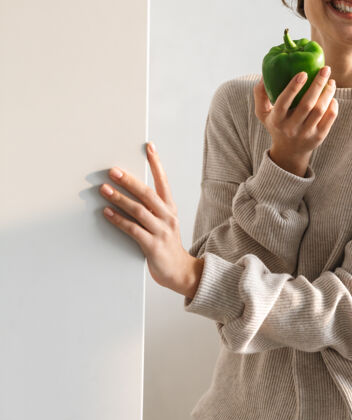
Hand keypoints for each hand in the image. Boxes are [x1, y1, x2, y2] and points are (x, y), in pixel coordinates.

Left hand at [100, 143, 202, 295]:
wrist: (180, 272)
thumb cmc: (167, 244)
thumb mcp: (164, 221)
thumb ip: (151, 207)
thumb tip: (129, 189)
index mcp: (170, 208)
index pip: (163, 181)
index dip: (156, 163)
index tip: (149, 147)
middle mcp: (167, 216)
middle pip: (148, 193)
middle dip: (129, 180)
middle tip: (113, 171)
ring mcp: (161, 231)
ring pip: (139, 210)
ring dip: (119, 198)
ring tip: (104, 189)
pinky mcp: (153, 246)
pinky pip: (133, 230)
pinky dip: (118, 220)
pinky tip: (107, 213)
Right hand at [253, 67, 337, 175]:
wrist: (289, 151)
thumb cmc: (276, 124)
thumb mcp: (262, 113)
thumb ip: (260, 94)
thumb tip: (265, 74)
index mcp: (276, 120)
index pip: (284, 102)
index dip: (294, 87)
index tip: (303, 72)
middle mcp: (291, 128)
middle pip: (307, 104)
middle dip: (317, 84)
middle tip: (325, 69)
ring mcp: (306, 134)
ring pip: (320, 110)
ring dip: (328, 93)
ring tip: (331, 82)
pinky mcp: (318, 137)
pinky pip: (329, 119)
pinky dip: (333, 106)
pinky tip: (332, 96)